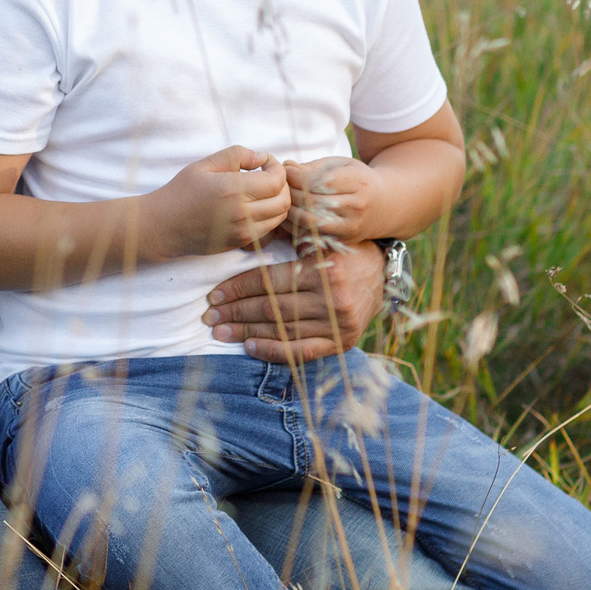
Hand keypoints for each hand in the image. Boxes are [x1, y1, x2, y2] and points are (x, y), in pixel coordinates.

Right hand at [148, 145, 289, 258]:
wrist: (162, 226)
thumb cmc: (181, 191)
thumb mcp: (204, 165)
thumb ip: (236, 155)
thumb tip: (262, 157)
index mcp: (232, 190)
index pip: (276, 180)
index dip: (276, 168)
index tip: (264, 163)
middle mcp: (241, 214)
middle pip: (284, 200)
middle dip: (281, 184)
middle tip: (266, 176)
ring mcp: (242, 232)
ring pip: (280, 217)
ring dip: (277, 201)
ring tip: (262, 191)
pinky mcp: (240, 243)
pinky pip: (269, 230)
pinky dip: (269, 217)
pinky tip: (255, 206)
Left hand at [203, 243, 383, 363]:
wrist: (381, 273)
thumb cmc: (340, 250)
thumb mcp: (318, 238)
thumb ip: (287, 239)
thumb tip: (242, 238)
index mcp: (324, 269)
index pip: (270, 282)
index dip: (238, 288)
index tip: (214, 295)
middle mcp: (333, 299)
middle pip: (272, 308)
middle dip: (236, 312)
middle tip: (209, 316)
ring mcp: (339, 324)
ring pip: (283, 330)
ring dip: (247, 332)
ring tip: (220, 332)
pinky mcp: (343, 342)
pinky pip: (302, 351)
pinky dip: (274, 351)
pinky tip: (249, 347)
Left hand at [280, 155, 381, 250]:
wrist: (386, 205)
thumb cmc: (358, 179)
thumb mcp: (341, 165)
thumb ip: (313, 166)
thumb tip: (286, 167)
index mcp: (358, 182)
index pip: (319, 181)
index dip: (297, 177)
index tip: (286, 171)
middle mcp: (356, 207)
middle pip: (313, 202)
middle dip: (291, 193)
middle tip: (280, 186)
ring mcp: (351, 227)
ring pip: (311, 222)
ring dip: (291, 212)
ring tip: (283, 201)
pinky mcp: (344, 240)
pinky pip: (314, 235)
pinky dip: (297, 227)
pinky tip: (291, 216)